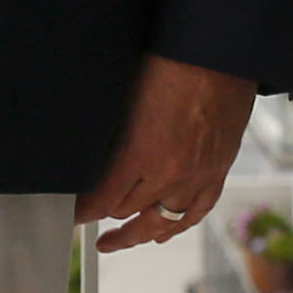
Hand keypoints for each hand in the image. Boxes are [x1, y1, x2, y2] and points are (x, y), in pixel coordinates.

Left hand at [84, 53, 253, 252]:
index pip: (103, 200)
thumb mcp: (126, 98)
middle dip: (104, 215)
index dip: (83, 212)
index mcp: (143, 153)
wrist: (222, 51)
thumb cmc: (172, 62)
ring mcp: (199, 175)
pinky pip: (196, 211)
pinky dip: (177, 225)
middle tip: (86, 220)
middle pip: (128, 212)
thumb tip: (90, 158)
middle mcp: (172, 173)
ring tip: (116, 241)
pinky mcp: (219, 170)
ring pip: (162, 221)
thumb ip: (109, 135)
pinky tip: (163, 232)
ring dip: (137, 233)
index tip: (71, 215)